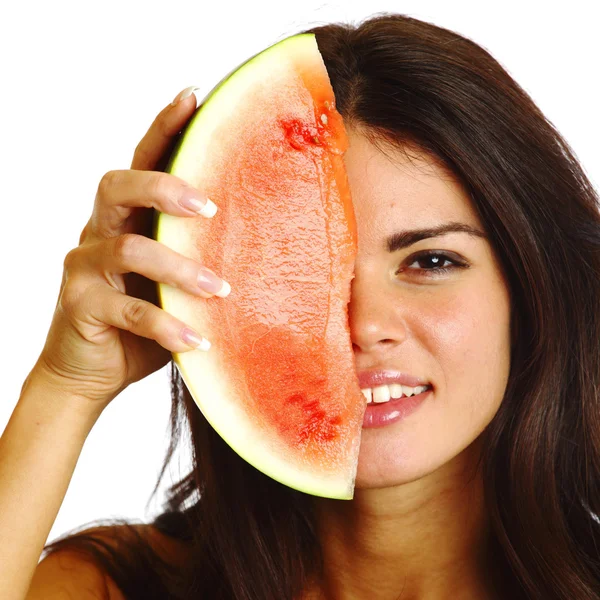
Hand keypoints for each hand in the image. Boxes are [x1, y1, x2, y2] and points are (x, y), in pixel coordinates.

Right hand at [30, 87, 228, 410]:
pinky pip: (129, 311)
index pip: (143, 161)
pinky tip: (198, 341)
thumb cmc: (144, 319)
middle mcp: (100, 231)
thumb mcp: (175, 281)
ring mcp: (85, 267)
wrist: (94, 368)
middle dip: (164, 188)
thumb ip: (199, 254)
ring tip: (220, 290)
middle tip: (209, 207)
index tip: (193, 96)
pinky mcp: (81, 306)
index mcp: (127, 218)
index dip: (164, 126)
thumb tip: (266, 238)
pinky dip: (167, 325)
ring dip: (179, 267)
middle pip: (118, 185)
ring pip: (128, 248)